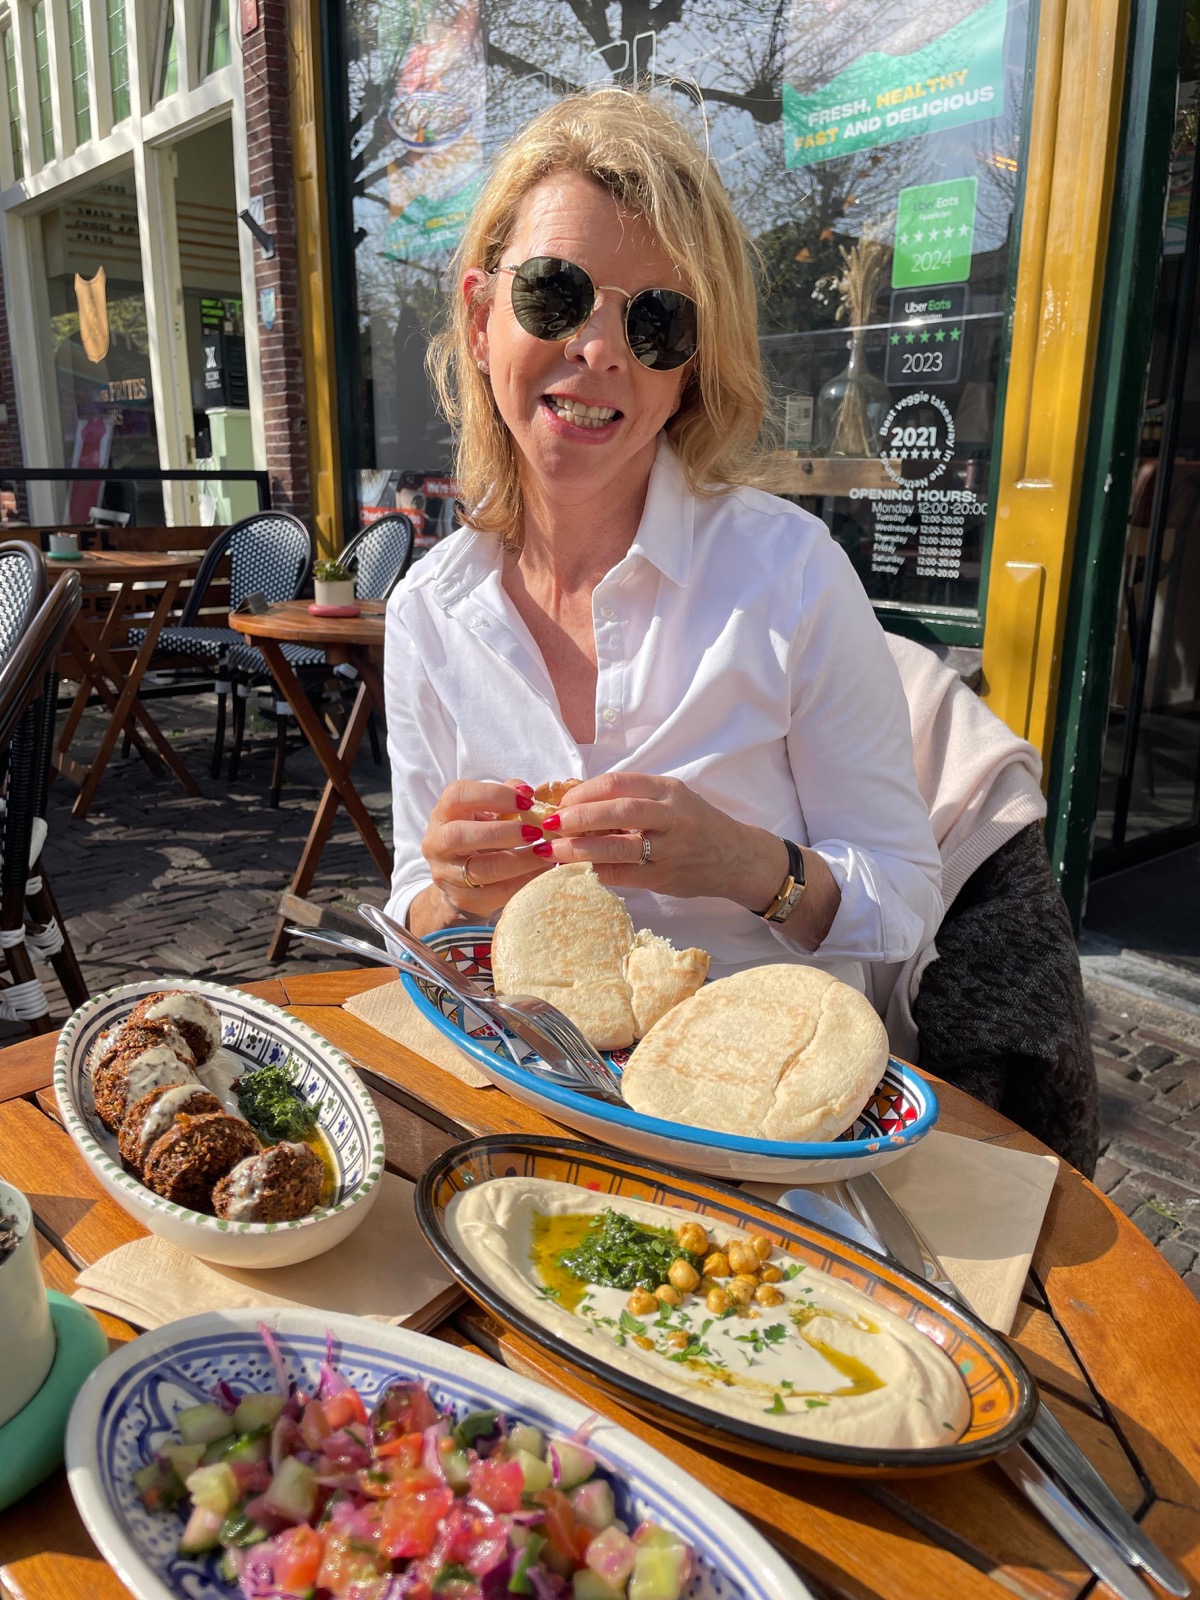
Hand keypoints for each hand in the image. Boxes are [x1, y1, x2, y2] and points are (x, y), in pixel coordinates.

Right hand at [418, 778, 554, 923]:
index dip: (493, 795)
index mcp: (443, 814)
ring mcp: (446, 874)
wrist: (460, 879)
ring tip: (545, 854)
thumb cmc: (480, 835)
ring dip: (518, 861)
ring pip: (479, 869)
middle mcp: (437, 843)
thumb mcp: (487, 812)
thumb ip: (506, 796)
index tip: (526, 800)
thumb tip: (527, 793)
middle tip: (535, 832)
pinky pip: (494, 894)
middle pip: (460, 835)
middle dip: (502, 832)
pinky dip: (522, 882)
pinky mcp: (462, 899)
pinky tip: (541, 873)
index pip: (458, 795)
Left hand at [539, 771, 787, 909]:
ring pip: (620, 845)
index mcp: (668, 790)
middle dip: (579, 816)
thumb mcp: (670, 801)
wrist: (737, 857)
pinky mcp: (665, 877)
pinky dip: (597, 871)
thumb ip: (633, 800)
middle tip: (550, 825)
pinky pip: (624, 874)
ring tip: (554, 852)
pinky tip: (578, 871)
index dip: (584, 792)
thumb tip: (577, 805)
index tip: (561, 803)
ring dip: (581, 848)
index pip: (619, 783)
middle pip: (619, 809)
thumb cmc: (695, 825)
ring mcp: (670, 848)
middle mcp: (671, 815)